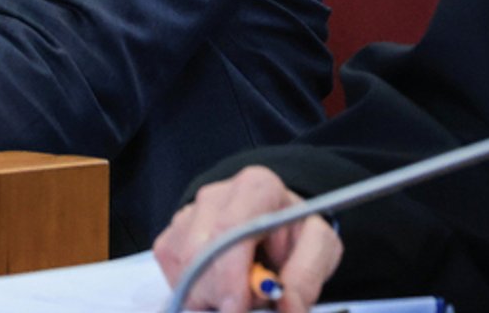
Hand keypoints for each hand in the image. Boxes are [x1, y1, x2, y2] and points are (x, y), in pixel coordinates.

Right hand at [153, 166, 341, 312]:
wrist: (274, 223)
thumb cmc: (294, 232)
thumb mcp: (319, 247)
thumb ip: (308, 275)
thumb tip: (288, 305)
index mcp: (255, 187)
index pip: (227, 231)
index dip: (229, 276)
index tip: (239, 307)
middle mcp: (214, 196)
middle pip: (201, 257)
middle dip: (223, 293)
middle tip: (251, 304)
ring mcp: (186, 217)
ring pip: (185, 273)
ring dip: (213, 296)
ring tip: (241, 289)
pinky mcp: (169, 241)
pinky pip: (175, 279)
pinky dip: (199, 294)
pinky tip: (222, 285)